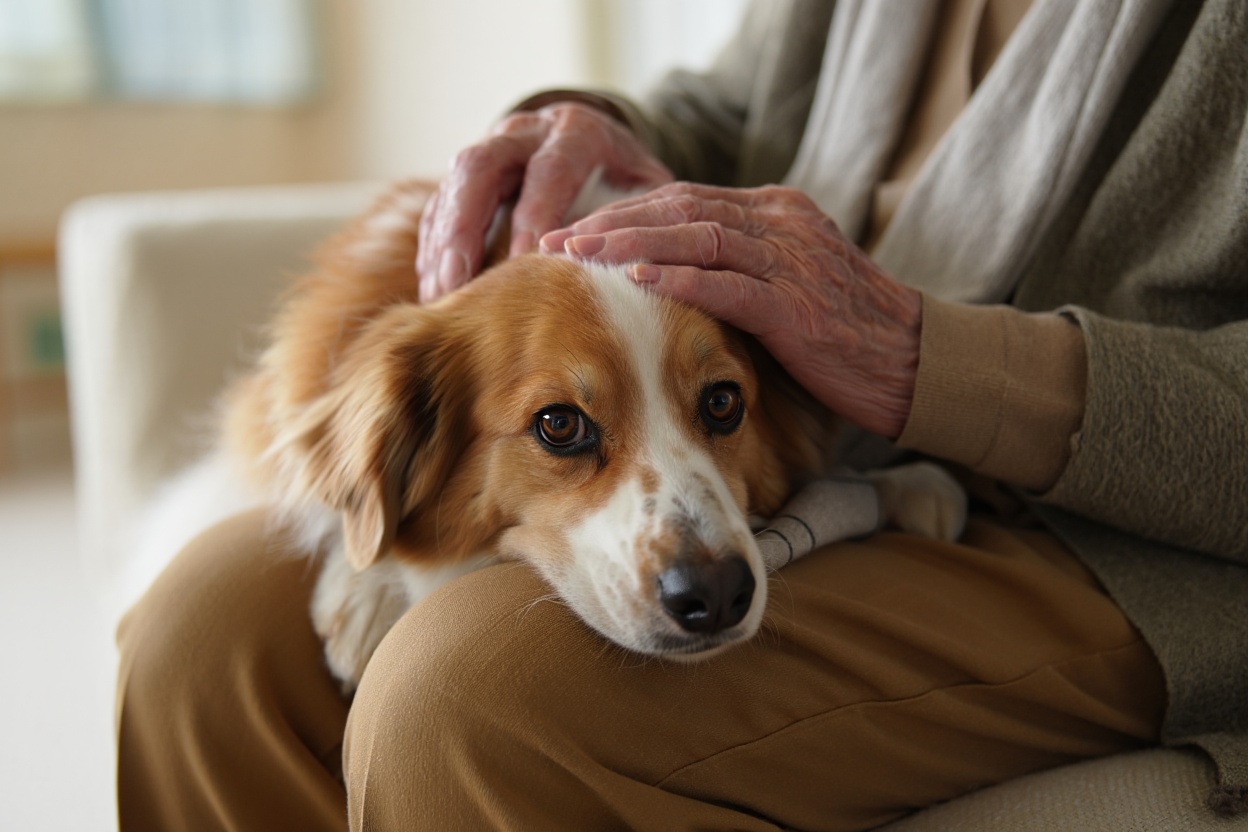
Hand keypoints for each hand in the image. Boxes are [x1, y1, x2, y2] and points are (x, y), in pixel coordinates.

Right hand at [416, 102, 671, 302]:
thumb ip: (641, 217)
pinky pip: (439, 207)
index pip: (550, 170)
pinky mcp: (467, 176)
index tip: (523, 263)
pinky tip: (434, 289)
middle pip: (481, 167)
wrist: (596, 141)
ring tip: (438, 297)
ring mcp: (490, 150)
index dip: (535, 215)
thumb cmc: (627, 175)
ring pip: (452, 187)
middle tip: (457, 282)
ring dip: (442, 245)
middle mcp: (525, 134)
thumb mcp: (649, 187)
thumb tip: (634, 265)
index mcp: (575, 132)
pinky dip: (434, 249)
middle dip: (465, 227)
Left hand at [540, 183, 921, 437]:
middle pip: (679, 207)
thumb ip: (738, 268)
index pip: (684, 199)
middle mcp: (780, 223)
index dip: (624, 212)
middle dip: (611, 222)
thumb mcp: (788, 285)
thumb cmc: (844, 332)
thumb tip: (672, 277)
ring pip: (695, 233)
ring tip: (577, 255)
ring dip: (629, 242)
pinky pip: (727, 281)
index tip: (574, 230)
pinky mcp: (796, 303)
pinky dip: (678, 276)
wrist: (914, 362)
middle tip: (555, 238)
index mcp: (775, 213)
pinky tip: (636, 278)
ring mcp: (790, 259)